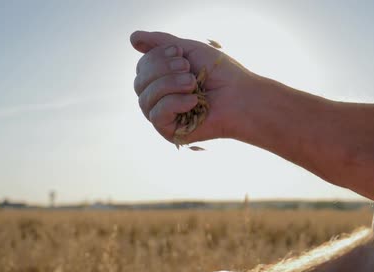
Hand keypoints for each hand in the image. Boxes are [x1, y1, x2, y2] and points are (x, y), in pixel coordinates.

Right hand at [130, 31, 257, 144]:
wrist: (242, 97)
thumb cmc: (220, 74)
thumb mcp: (189, 50)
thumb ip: (161, 43)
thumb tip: (132, 37)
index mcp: (162, 79)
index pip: (142, 67)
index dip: (157, 57)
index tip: (182, 53)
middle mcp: (158, 98)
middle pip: (139, 82)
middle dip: (163, 71)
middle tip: (189, 69)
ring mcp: (162, 116)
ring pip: (144, 99)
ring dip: (170, 85)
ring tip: (193, 84)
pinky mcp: (170, 132)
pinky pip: (156, 115)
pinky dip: (174, 103)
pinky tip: (194, 101)